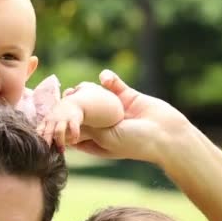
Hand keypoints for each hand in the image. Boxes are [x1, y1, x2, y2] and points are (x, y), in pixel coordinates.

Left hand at [37, 96, 82, 150]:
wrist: (72, 103)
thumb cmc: (58, 116)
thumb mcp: (49, 121)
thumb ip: (44, 132)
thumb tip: (38, 147)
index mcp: (46, 122)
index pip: (40, 131)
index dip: (38, 140)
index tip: (37, 150)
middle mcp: (53, 120)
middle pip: (48, 132)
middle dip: (48, 142)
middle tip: (47, 154)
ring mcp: (63, 119)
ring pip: (59, 130)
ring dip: (60, 141)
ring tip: (62, 150)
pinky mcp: (74, 118)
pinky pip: (74, 127)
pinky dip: (74, 135)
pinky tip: (74, 141)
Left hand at [73, 69, 189, 164]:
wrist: (166, 134)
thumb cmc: (135, 143)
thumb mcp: (105, 138)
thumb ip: (87, 126)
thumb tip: (68, 115)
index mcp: (97, 141)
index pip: (75, 132)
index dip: (64, 124)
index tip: (55, 114)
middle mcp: (104, 125)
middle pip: (83, 112)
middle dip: (73, 104)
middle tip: (66, 95)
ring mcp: (115, 110)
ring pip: (95, 96)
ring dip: (87, 90)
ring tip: (79, 87)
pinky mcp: (127, 96)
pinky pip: (114, 84)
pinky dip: (109, 78)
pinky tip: (104, 77)